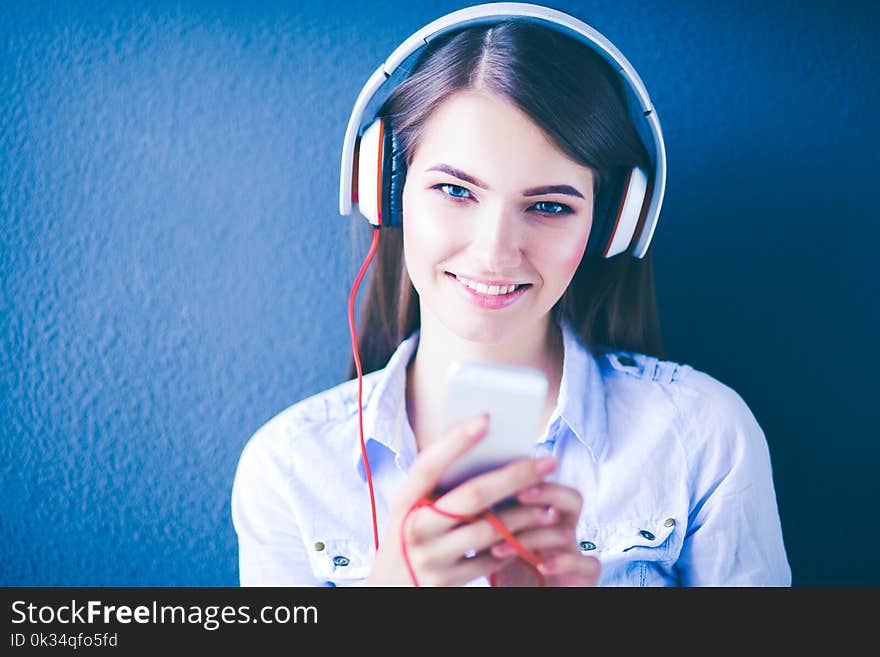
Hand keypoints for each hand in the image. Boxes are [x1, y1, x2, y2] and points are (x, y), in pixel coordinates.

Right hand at [364, 413, 558, 585]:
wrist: (391, 589)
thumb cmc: (413, 535)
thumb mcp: (414, 509)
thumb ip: (440, 486)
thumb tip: (486, 449)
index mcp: (404, 500)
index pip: (429, 464)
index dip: (456, 441)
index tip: (486, 419)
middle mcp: (414, 527)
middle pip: (472, 496)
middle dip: (515, 476)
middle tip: (547, 462)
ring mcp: (430, 558)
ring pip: (489, 531)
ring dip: (525, 516)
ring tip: (550, 504)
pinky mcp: (446, 582)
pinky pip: (489, 561)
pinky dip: (513, 546)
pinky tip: (531, 536)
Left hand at [489, 482, 599, 586]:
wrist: (522, 596)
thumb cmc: (506, 573)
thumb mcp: (491, 543)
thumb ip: (485, 520)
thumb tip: (455, 493)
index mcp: (541, 517)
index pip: (546, 485)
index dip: (528, 477)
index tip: (500, 475)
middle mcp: (562, 531)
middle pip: (570, 498)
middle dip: (547, 492)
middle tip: (521, 494)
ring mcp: (575, 552)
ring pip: (567, 532)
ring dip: (533, 537)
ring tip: (500, 549)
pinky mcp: (585, 577)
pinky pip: (589, 563)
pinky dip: (565, 561)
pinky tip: (541, 565)